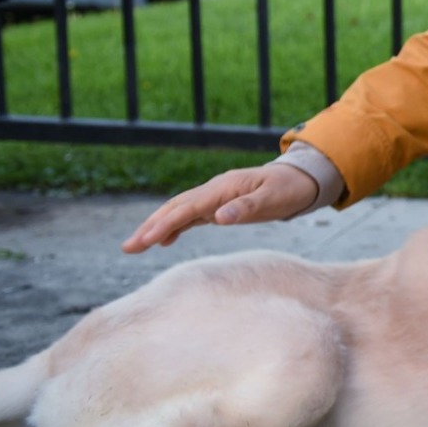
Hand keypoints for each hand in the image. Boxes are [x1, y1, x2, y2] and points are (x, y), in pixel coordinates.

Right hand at [121, 164, 318, 253]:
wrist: (299, 179)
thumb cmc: (288, 189)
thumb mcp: (273, 199)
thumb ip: (246, 207)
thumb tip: (219, 218)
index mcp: (223, 189)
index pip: (188, 208)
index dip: (166, 224)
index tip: (147, 241)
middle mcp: (213, 191)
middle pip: (175, 208)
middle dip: (150, 227)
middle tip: (128, 247)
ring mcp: (214, 197)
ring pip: (179, 211)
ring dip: (157, 227)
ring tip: (135, 246)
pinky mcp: (219, 205)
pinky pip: (191, 216)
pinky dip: (175, 227)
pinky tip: (164, 241)